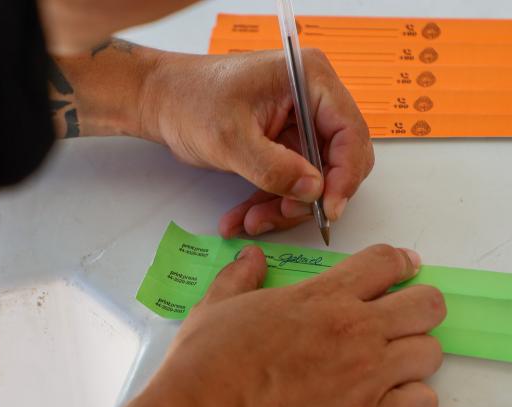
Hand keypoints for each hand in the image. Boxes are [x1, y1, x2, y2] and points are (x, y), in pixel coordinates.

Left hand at [140, 49, 373, 237]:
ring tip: (250, 221)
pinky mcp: (286, 144)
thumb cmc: (190, 100)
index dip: (344, 174)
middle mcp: (313, 98)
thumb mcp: (230, 138)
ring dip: (285, 206)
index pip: (349, 131)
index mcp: (309, 79)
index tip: (328, 208)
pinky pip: (291, 182)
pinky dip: (271, 203)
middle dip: (311, 195)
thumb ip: (274, 167)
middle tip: (283, 214)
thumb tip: (314, 191)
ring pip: (314, 178)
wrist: (161, 101)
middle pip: (338, 159)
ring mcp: (300, 122)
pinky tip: (244, 218)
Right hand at [148, 244, 444, 406]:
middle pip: (427, 304)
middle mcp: (356, 329)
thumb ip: (240, 278)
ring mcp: (368, 375)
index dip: (401, 264)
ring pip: (430, 352)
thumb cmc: (207, 364)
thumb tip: (251, 257)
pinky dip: (413, 403)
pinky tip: (390, 405)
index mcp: (323, 296)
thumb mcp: (217, 306)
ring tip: (391, 370)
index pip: (387, 262)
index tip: (403, 272)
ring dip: (415, 358)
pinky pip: (424, 403)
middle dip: (419, 310)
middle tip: (399, 324)